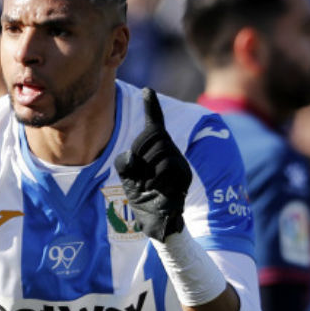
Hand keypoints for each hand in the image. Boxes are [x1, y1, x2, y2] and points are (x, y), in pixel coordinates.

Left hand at [112, 88, 191, 240]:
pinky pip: (167, 165)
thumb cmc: (142, 196)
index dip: (151, 106)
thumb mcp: (127, 176)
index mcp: (156, 149)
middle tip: (141, 176)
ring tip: (148, 185)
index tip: (147, 90)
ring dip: (147, 169)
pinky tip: (154, 189)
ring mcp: (179, 162)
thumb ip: (125, 161)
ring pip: (160, 151)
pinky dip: (155, 178)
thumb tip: (133, 156)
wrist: (156, 220)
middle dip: (140, 153)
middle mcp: (170, 151)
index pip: (155, 124)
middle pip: (153, 136)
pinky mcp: (184, 174)